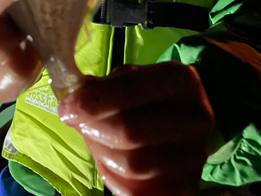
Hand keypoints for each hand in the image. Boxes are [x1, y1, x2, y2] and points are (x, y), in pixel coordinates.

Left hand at [59, 63, 213, 195]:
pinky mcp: (187, 185)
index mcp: (180, 80)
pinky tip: (107, 160)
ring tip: (93, 139)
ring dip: (100, 152)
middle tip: (76, 123)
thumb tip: (72, 97)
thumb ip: (102, 86)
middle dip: (92, 128)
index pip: (129, 90)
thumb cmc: (149, 96)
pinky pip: (137, 190)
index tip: (67, 108)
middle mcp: (196, 116)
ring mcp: (196, 155)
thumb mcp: (129, 79)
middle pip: (130, 131)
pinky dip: (112, 177)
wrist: (185, 121)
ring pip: (133, 164)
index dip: (91, 101)